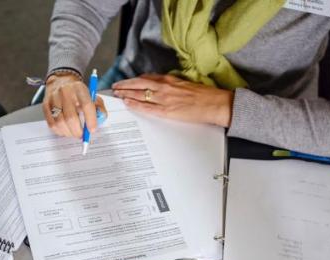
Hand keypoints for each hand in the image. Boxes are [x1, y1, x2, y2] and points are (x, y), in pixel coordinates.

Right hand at [42, 73, 106, 137]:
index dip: (90, 120)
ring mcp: (53, 98)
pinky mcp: (46, 105)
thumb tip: (101, 118)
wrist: (60, 82)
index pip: (86, 105)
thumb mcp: (92, 95)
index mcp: (79, 88)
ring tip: (74, 133)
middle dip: (78, 131)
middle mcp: (65, 92)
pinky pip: (51, 124)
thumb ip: (99, 107)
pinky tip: (65, 130)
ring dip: (68, 132)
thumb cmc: (78, 93)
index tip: (92, 130)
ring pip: (60, 122)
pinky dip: (60, 131)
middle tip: (82, 135)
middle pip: (71, 117)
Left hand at [112, 74, 233, 126]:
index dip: (134, 80)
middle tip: (114, 87)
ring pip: (140, 94)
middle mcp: (165, 87)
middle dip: (125, 85)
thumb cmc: (204, 96)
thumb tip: (161, 88)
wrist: (215, 104)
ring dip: (126, 94)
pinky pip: (147, 107)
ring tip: (117, 95)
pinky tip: (128, 104)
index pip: (147, 78)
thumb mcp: (185, 85)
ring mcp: (165, 99)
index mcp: (170, 80)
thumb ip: (171, 85)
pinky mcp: (167, 111)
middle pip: (139, 84)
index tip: (125, 82)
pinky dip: (136, 105)